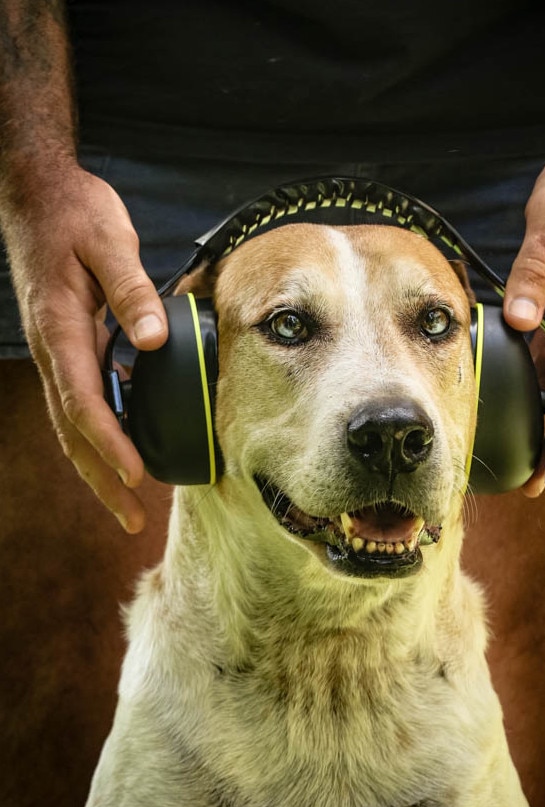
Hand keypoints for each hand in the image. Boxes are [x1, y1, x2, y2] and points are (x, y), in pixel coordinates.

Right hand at [6, 163, 167, 531]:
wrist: (37, 193)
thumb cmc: (73, 213)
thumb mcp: (107, 242)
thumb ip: (130, 290)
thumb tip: (149, 341)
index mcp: (60, 330)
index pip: (83, 402)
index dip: (109, 444)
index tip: (135, 476)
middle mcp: (52, 349)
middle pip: (72, 429)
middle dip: (100, 477)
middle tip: (130, 517)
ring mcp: (56, 350)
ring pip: (71, 422)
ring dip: (96, 463)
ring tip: (125, 498)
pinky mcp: (66, 344)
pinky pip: (79, 399)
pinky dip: (98, 432)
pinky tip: (123, 445)